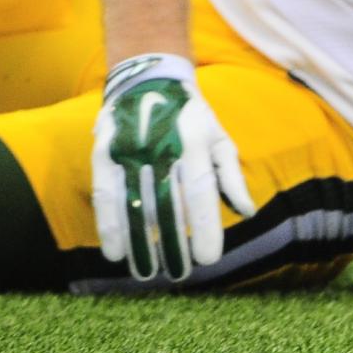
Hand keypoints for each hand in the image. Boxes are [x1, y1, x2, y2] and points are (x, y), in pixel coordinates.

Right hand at [90, 52, 254, 282]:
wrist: (148, 78)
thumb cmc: (191, 117)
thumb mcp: (218, 138)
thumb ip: (231, 176)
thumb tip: (247, 212)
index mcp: (195, 143)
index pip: (201, 193)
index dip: (204, 227)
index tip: (208, 259)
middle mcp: (162, 146)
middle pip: (168, 205)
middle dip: (174, 244)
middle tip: (180, 274)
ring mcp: (130, 149)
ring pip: (134, 205)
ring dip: (140, 244)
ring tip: (147, 273)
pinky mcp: (105, 153)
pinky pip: (107, 196)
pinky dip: (110, 226)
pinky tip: (116, 253)